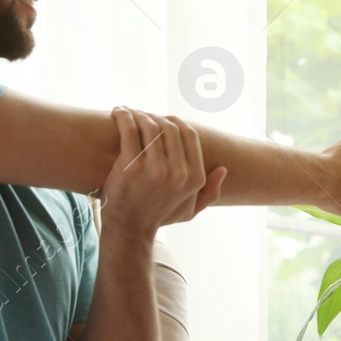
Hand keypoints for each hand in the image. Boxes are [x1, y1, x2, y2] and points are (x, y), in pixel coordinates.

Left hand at [97, 108, 225, 239]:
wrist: (129, 228)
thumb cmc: (159, 216)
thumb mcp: (190, 210)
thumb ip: (210, 193)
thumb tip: (222, 170)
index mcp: (194, 177)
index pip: (189, 134)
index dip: (175, 121)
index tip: (162, 119)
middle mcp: (177, 172)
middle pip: (169, 127)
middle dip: (155, 116)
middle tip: (142, 116)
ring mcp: (154, 168)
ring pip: (149, 125)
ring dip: (138, 114)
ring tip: (128, 113)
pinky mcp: (130, 165)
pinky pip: (129, 130)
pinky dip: (123, 116)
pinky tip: (118, 112)